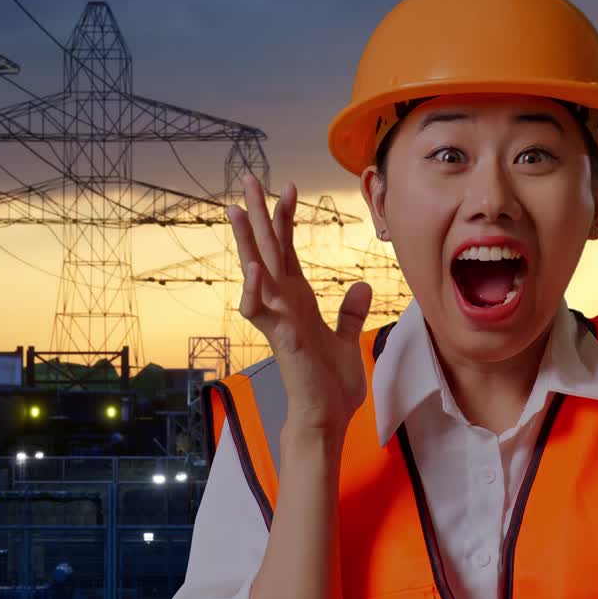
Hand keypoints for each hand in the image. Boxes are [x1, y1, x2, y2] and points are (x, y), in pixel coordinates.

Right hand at [226, 173, 372, 435]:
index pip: (287, 251)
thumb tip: (360, 286)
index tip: (289, 188)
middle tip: (247, 179)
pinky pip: (262, 312)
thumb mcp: (347, 340)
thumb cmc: (331, 384)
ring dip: (247, 243)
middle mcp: (284, 305)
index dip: (286, 219)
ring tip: (237, 211)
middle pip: (267, 250)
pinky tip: (254, 269)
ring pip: (257, 273)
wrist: (326, 419)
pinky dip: (256, 291)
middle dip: (259, 214)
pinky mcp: (283, 340)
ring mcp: (280, 321)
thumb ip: (349, 312)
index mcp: (298, 300)